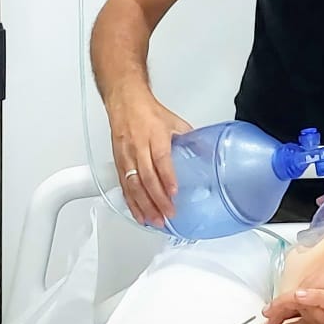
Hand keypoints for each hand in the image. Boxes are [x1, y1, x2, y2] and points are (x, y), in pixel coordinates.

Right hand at [104, 91, 190, 227]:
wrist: (125, 103)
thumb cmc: (148, 112)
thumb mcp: (174, 122)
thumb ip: (189, 138)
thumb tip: (205, 152)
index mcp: (155, 136)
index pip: (161, 160)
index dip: (167, 178)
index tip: (174, 193)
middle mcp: (138, 148)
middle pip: (147, 178)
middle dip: (157, 200)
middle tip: (168, 214)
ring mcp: (126, 157)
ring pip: (133, 186)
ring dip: (144, 206)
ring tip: (154, 220)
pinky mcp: (118, 163)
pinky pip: (124, 186)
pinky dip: (131, 203)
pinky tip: (139, 214)